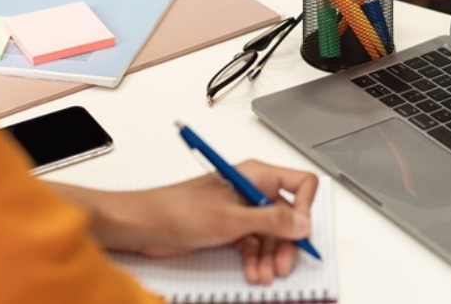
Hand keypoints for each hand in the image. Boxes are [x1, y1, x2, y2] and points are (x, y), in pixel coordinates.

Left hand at [66, 160, 317, 284]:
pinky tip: (252, 272)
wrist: (144, 225)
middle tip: (282, 265)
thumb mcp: (231, 218)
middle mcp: (251, 190)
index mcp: (255, 175)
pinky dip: (255, 259)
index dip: (306, 208)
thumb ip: (271, 220)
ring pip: (271, 235)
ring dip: (270, 256)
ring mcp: (240, 210)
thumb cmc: (177, 210)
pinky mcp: (229, 228)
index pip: (299, 184)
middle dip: (287, 242)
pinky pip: (253, 245)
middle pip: (287, 215)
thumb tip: (302, 222)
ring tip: (263, 275)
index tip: (300, 232)